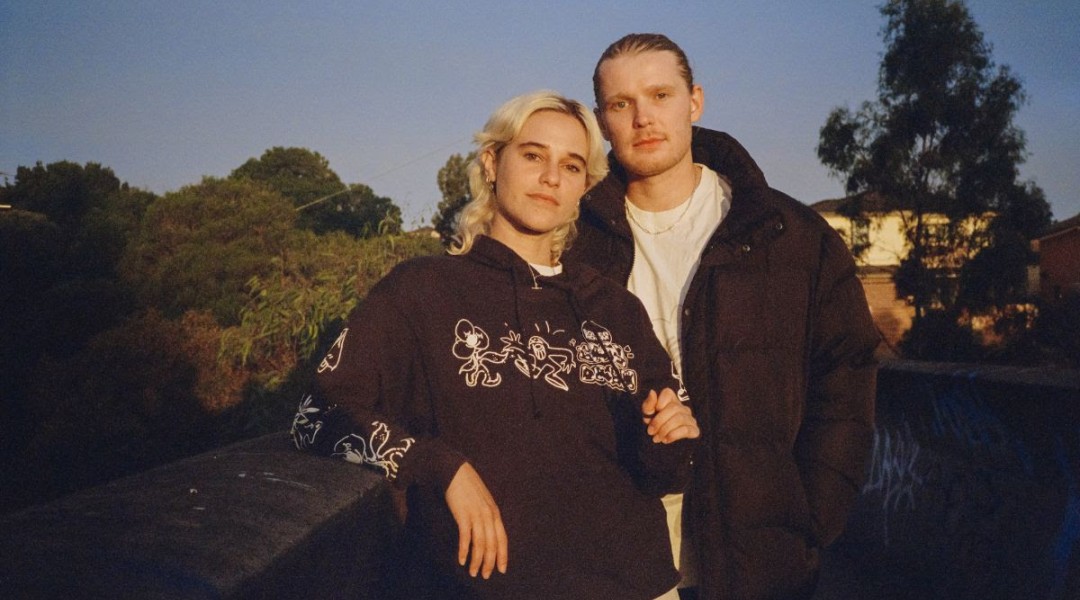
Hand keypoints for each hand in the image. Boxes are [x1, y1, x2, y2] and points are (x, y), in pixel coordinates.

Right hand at [445, 462, 507, 577]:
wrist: (454, 471)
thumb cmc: (467, 486)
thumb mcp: (483, 501)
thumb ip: (486, 515)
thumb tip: (487, 532)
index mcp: (495, 512)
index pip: (502, 538)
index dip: (503, 555)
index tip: (502, 569)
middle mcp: (488, 515)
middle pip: (492, 544)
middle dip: (490, 562)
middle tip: (485, 575)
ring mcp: (476, 514)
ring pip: (481, 544)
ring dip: (477, 560)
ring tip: (473, 572)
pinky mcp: (463, 514)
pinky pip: (466, 537)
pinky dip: (464, 550)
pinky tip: (461, 560)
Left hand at [642, 388, 699, 443]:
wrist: (662, 451)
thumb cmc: (655, 429)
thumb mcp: (648, 417)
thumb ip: (648, 405)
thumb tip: (652, 392)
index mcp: (671, 401)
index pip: (667, 393)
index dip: (659, 401)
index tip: (652, 412)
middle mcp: (683, 408)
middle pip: (673, 408)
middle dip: (659, 420)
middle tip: (650, 431)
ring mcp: (690, 419)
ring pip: (679, 418)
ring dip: (664, 429)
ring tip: (656, 438)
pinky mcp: (694, 431)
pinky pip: (685, 429)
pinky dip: (673, 435)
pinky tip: (666, 440)